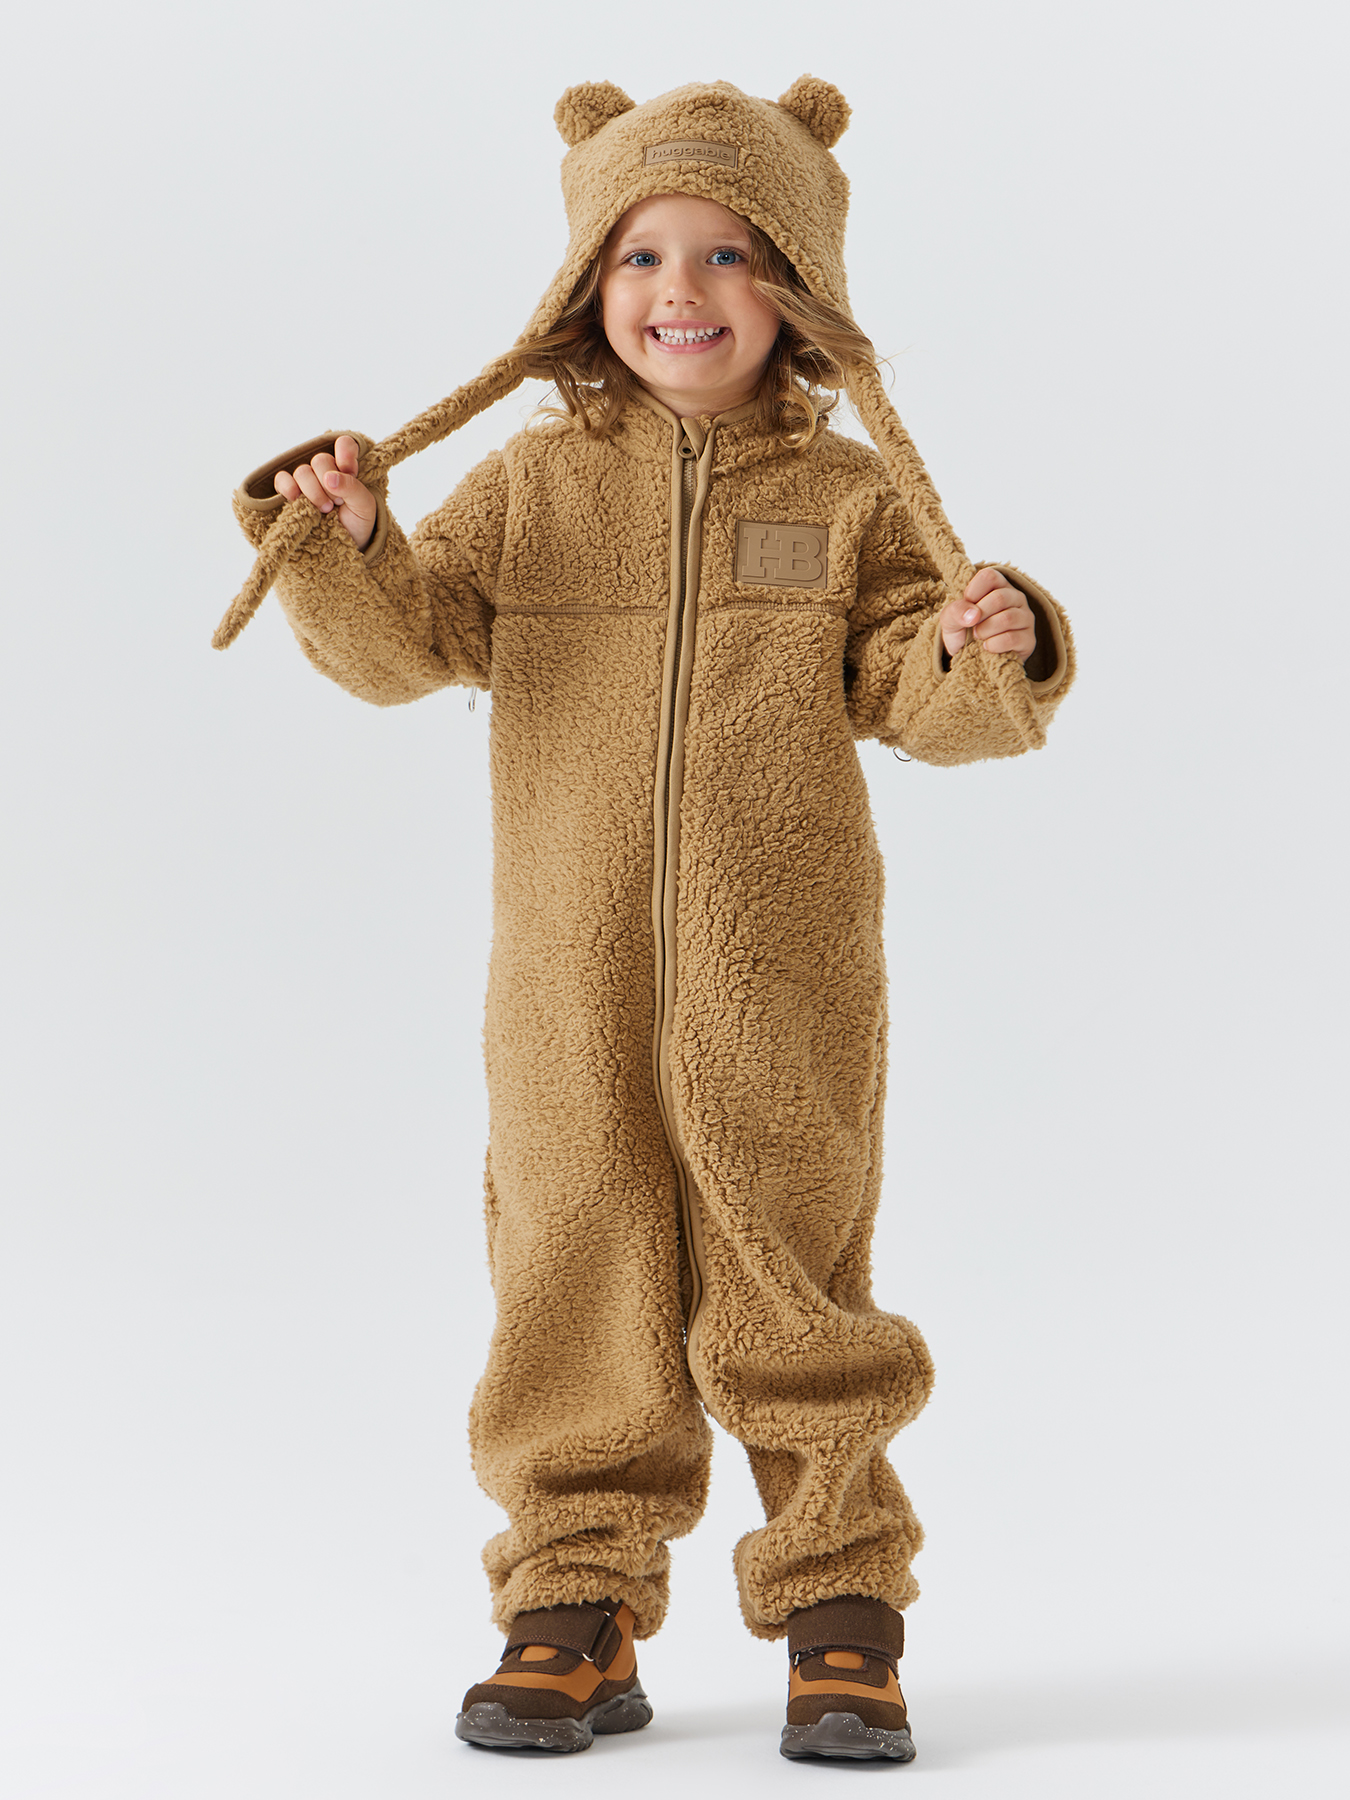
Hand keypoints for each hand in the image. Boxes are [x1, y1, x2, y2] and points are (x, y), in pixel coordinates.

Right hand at [273, 434, 376, 551]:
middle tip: (337, 502)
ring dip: (313, 492)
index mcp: (346, 468)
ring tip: (324, 509)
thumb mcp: (364, 506)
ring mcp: (306, 481)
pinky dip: (288, 488)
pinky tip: (297, 501)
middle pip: (320, 460)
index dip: (345, 454)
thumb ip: (352, 487)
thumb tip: (329, 477)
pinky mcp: (289, 493)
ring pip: (302, 472)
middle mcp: (325, 471)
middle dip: (329, 483)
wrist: (345, 546)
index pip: (344, 444)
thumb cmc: (357, 523)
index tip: (349, 471)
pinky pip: (281, 479)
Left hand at [939, 568, 1035, 662]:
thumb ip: (955, 611)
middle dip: (979, 615)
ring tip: (978, 637)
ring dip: (986, 630)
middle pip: (1000, 598)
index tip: (967, 607)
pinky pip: (1012, 638)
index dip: (972, 593)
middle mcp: (1015, 598)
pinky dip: (994, 645)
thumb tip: (973, 615)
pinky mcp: (1028, 639)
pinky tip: (987, 647)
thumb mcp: (950, 620)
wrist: (970, 661)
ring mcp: (1025, 618)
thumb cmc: (963, 632)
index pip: (989, 576)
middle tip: (972, 626)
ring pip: (1008, 618)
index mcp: (997, 586)